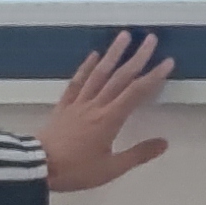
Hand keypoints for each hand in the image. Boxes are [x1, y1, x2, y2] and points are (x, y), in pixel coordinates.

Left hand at [46, 31, 173, 193]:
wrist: (37, 166)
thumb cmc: (76, 170)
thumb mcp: (110, 169)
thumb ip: (138, 154)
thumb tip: (164, 142)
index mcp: (110, 119)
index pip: (136, 93)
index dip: (153, 77)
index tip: (168, 62)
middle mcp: (96, 105)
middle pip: (120, 77)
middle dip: (137, 57)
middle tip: (150, 38)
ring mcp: (78, 103)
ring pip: (99, 73)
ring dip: (113, 53)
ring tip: (123, 35)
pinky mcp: (64, 106)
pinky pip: (77, 82)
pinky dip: (86, 67)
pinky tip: (94, 55)